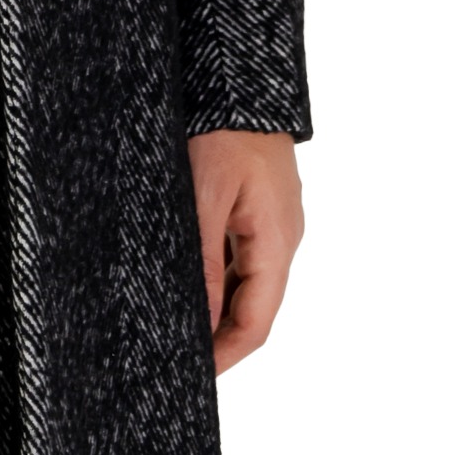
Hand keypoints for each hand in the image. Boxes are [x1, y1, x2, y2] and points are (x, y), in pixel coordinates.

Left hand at [187, 130, 304, 376]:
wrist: (242, 78)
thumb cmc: (225, 129)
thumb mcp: (205, 195)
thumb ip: (202, 259)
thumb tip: (199, 318)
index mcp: (276, 243)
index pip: (256, 323)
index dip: (226, 356)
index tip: (192, 377)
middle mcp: (282, 240)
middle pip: (254, 310)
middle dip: (218, 339)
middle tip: (174, 357)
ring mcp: (272, 225)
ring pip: (245, 285)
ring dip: (215, 309)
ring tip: (172, 325)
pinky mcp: (258, 210)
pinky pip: (240, 258)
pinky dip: (215, 277)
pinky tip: (184, 280)